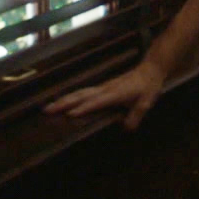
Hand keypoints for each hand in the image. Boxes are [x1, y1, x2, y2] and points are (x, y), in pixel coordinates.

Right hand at [45, 61, 169, 130]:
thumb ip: (136, 116)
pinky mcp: (102, 87)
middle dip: (64, 103)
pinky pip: (84, 92)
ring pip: (80, 93)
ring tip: (49, 106)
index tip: (70, 114)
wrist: (150, 70)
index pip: (97, 101)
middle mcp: (105, 89)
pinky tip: (65, 101)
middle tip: (47, 110)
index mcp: (115, 93)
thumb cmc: (148, 86)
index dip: (84, 108)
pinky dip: (72, 96)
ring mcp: (102, 87)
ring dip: (64, 99)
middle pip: (81, 96)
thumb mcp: (146, 103)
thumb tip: (126, 129)